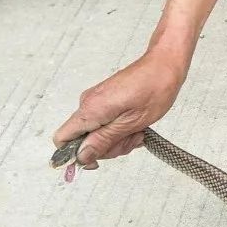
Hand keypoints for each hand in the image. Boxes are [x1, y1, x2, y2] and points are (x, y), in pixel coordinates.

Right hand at [52, 51, 186, 168]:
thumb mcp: (130, 123)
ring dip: (118, 139)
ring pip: (96, 134)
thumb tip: (81, 157)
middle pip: (82, 140)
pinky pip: (104, 123)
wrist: (164, 65)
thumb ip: (103, 141)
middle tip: (131, 140)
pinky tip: (136, 126)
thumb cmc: (154, 89)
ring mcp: (95, 101)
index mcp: (90, 110)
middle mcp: (87, 104)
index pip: (62, 139)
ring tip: (137, 131)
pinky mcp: (104, 100)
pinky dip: (120, 129)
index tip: (96, 162)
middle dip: (107, 147)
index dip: (74, 156)